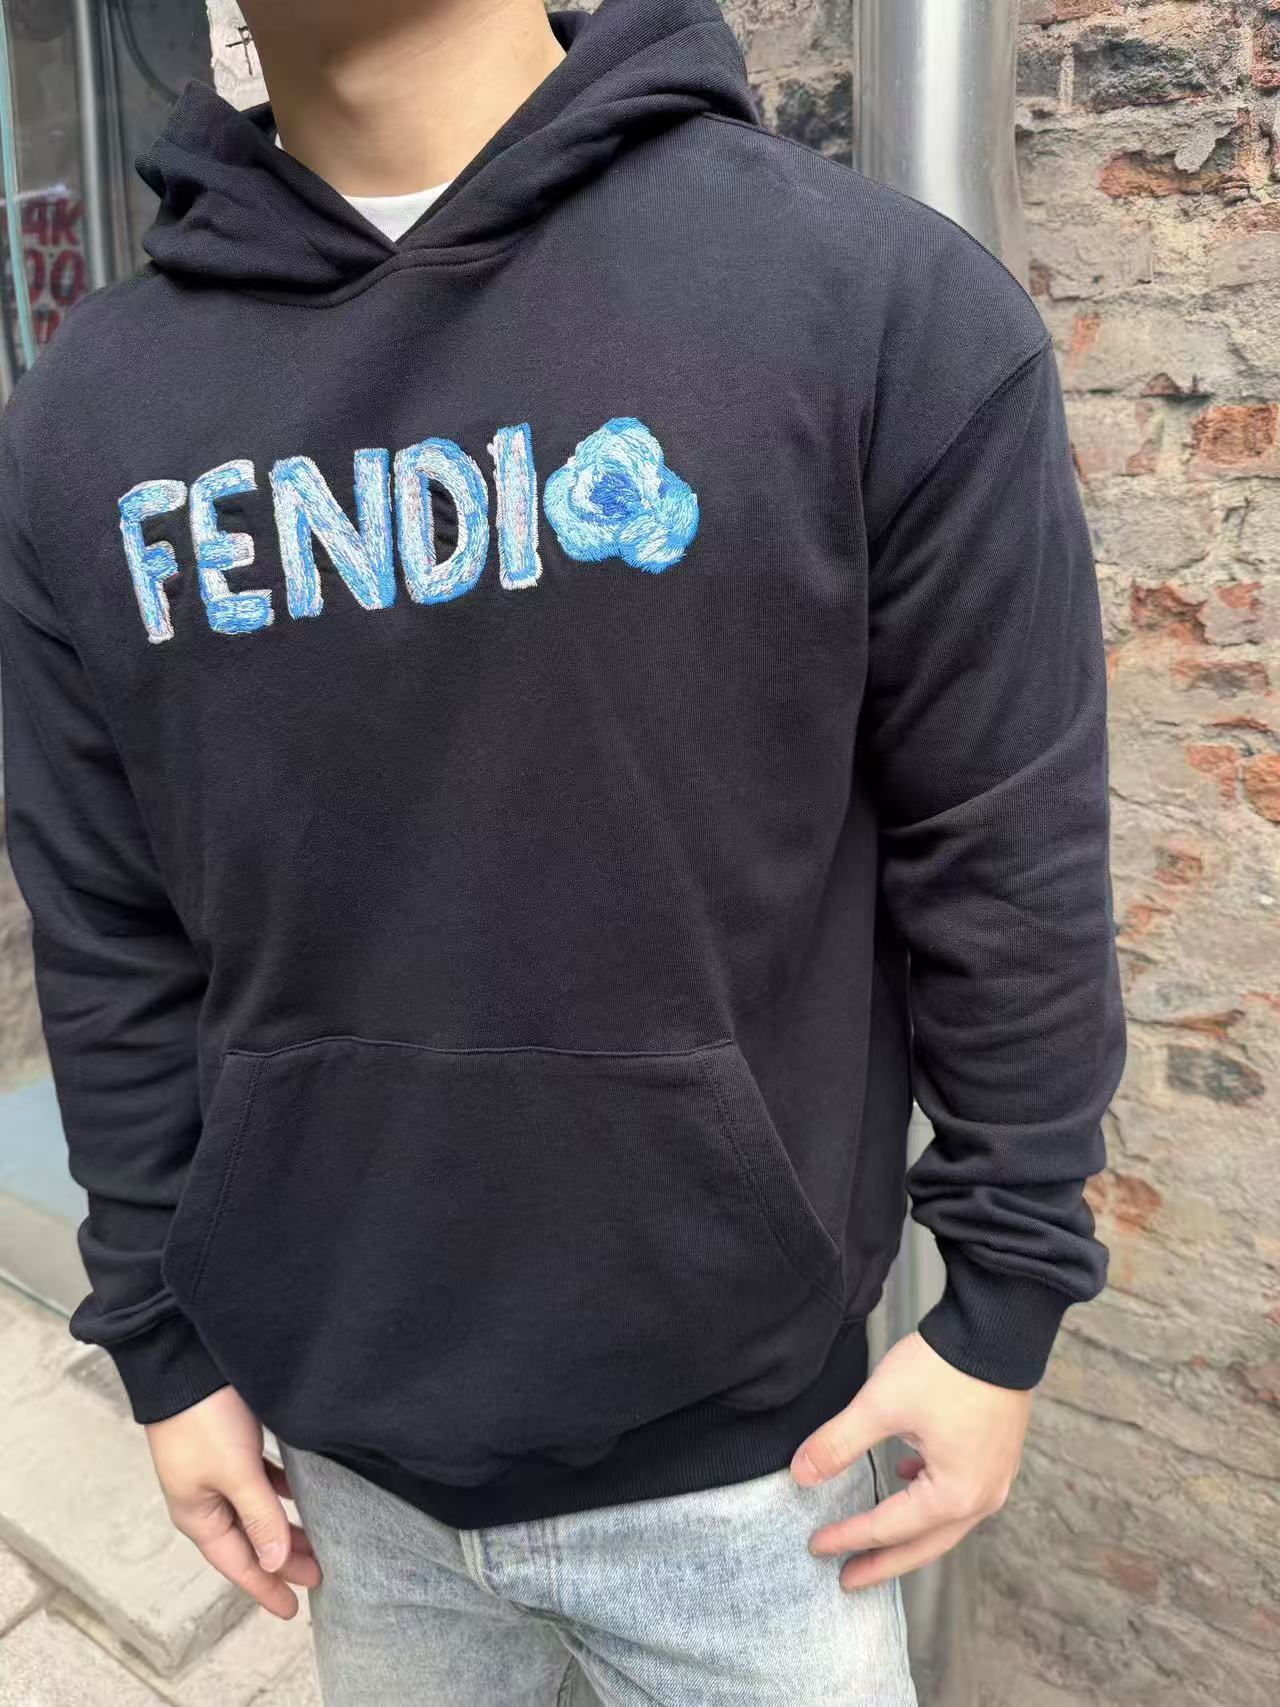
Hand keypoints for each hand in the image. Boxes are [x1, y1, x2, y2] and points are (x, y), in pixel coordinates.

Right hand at [145, 1386, 321, 1617]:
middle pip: (251, 1540)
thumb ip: (260, 1517)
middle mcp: (206, 1498)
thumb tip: (276, 1561)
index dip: (266, 1587)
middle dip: (284, 1559)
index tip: (293, 1609)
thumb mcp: (235, 1473)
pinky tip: (302, 1493)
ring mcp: (218, 1471)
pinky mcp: (231, 1444)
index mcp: (198, 1514)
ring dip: (286, 1527)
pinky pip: (261, 1481)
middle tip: (322, 1574)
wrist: (185, 1360)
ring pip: (258, 1511)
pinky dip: (282, 1492)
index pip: (238, 1563)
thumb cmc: (203, 1419)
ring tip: (318, 1539)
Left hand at [791, 1330, 1032, 1589]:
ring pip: (943, 1525)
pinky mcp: (997, 1457)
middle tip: (847, 1580)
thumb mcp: (881, 1405)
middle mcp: (982, 1498)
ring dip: (906, 1536)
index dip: (848, 1538)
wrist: (997, 1331)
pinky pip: (959, 1497)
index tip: (815, 1546)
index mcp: (953, 1495)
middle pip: (923, 1546)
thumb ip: (838, 1444)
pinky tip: (906, 1477)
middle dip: (882, 1563)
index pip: (888, 1528)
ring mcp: (996, 1479)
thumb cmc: (944, 1368)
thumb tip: (800, 1475)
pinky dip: (928, 1502)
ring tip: (873, 1541)